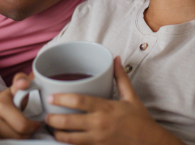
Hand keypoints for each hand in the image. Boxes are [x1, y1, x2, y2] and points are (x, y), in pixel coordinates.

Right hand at [0, 73, 41, 139]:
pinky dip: (11, 142)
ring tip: (20, 131)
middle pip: (18, 136)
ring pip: (12, 143)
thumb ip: (21, 80)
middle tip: (29, 128)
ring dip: (20, 139)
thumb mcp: (15, 89)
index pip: (23, 125)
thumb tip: (24, 83)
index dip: (33, 126)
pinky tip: (12, 136)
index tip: (37, 124)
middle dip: (27, 133)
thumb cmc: (8, 99)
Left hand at [45, 57, 183, 144]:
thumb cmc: (140, 119)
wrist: (149, 142)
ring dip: (58, 133)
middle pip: (70, 122)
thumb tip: (116, 59)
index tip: (51, 97)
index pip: (80, 102)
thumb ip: (120, 78)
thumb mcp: (131, 96)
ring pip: (71, 138)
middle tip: (44, 115)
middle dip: (54, 119)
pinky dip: (68, 142)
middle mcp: (99, 124)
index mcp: (106, 108)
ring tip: (50, 128)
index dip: (63, 99)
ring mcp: (97, 138)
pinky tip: (63, 138)